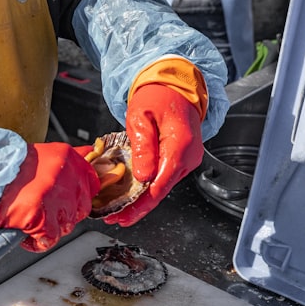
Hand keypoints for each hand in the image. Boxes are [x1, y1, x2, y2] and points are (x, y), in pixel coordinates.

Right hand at [0, 142, 100, 251]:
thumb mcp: (42, 154)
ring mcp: (55, 198)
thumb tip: (89, 152)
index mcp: (66, 157)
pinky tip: (23, 228)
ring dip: (49, 227)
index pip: (91, 181)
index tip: (68, 199)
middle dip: (63, 213)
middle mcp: (65, 176)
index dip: (78, 194)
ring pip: (66, 225)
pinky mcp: (40, 218)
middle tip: (42, 209)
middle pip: (81, 207)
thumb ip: (65, 162)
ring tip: (28, 216)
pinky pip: (49, 239)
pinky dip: (36, 240)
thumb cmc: (5, 168)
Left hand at [105, 83, 202, 225]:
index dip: (141, 205)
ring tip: (119, 210)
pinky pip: (164, 178)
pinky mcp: (183, 159)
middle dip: (138, 208)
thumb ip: (142, 147)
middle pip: (162, 190)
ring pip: (163, 186)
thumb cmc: (158, 96)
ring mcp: (188, 159)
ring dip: (142, 200)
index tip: (123, 215)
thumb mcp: (141, 117)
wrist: (175, 86)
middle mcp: (188, 156)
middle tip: (116, 218)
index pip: (160, 184)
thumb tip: (143, 176)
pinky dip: (148, 188)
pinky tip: (133, 195)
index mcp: (180, 145)